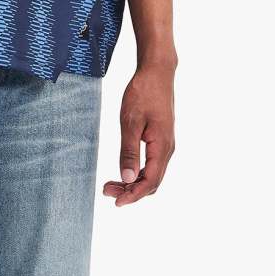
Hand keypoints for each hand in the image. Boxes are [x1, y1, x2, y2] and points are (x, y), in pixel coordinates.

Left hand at [102, 62, 175, 205]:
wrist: (157, 73)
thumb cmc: (142, 93)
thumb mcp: (130, 122)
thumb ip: (129, 152)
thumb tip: (128, 179)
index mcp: (161, 146)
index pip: (150, 181)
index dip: (134, 195)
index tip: (116, 202)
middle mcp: (167, 149)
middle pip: (152, 182)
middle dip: (131, 192)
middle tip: (107, 191)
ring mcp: (166, 145)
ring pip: (153, 174)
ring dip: (134, 183)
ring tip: (111, 184)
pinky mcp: (161, 140)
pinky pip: (152, 164)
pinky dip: (138, 173)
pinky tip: (124, 172)